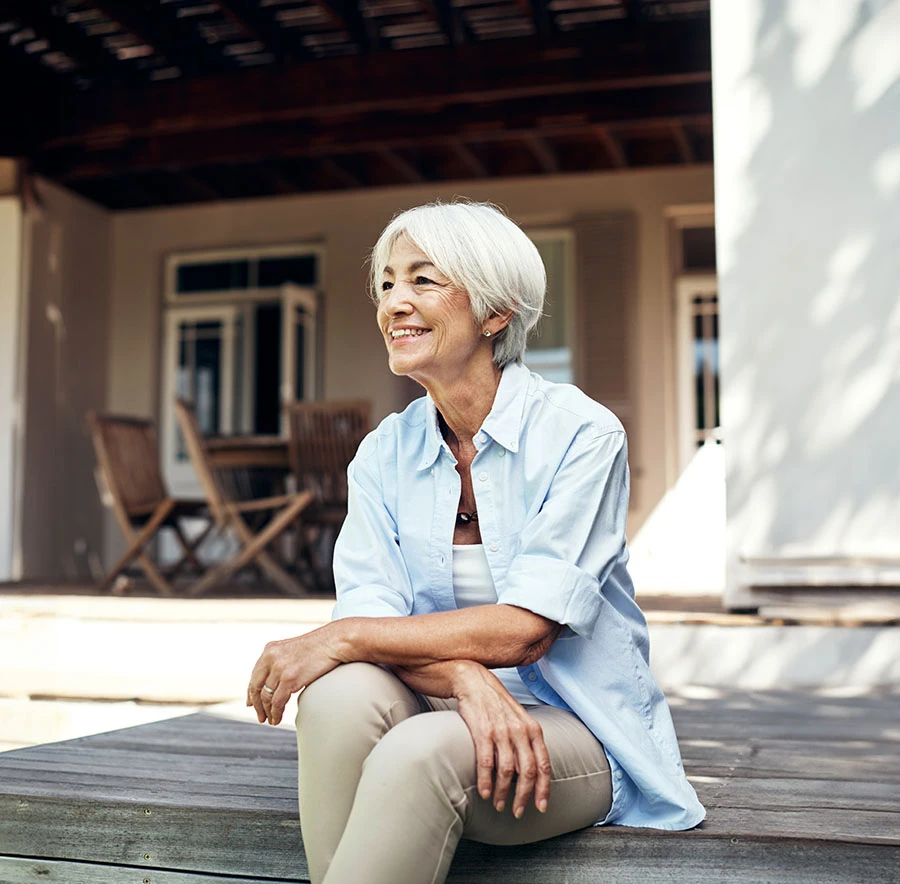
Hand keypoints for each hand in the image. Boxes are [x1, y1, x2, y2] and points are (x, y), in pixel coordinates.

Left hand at [247, 622, 347, 724]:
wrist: (335, 641)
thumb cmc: (320, 645)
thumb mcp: (293, 649)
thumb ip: (281, 661)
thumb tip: (275, 679)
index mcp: (270, 650)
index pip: (254, 675)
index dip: (251, 692)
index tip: (251, 703)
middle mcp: (271, 658)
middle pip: (256, 687)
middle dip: (256, 705)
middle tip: (260, 716)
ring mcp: (279, 668)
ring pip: (266, 697)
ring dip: (267, 712)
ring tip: (271, 720)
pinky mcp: (289, 679)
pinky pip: (277, 702)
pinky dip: (276, 713)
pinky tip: (277, 718)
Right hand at [451, 661, 550, 818]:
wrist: (474, 681)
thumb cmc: (497, 704)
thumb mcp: (519, 720)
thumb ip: (527, 743)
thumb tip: (529, 773)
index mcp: (533, 729)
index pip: (543, 765)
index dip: (543, 789)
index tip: (541, 807)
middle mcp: (520, 730)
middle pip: (527, 772)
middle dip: (523, 796)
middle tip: (517, 811)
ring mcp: (502, 731)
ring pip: (507, 771)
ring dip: (503, 792)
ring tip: (498, 804)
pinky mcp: (483, 731)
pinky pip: (487, 762)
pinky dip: (486, 781)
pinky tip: (485, 792)